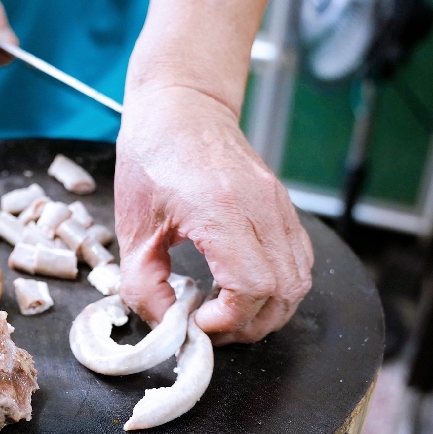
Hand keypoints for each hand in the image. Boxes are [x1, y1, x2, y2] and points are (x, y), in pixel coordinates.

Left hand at [115, 85, 313, 344]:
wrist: (183, 107)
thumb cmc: (153, 156)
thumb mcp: (133, 227)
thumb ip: (144, 285)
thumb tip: (164, 326)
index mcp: (220, 210)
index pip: (251, 287)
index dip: (228, 319)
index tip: (196, 322)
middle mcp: (260, 208)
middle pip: (283, 292)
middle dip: (248, 325)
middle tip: (210, 326)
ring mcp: (278, 206)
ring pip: (299, 281)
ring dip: (266, 310)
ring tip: (225, 311)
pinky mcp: (283, 207)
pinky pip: (298, 261)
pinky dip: (277, 287)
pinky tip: (241, 287)